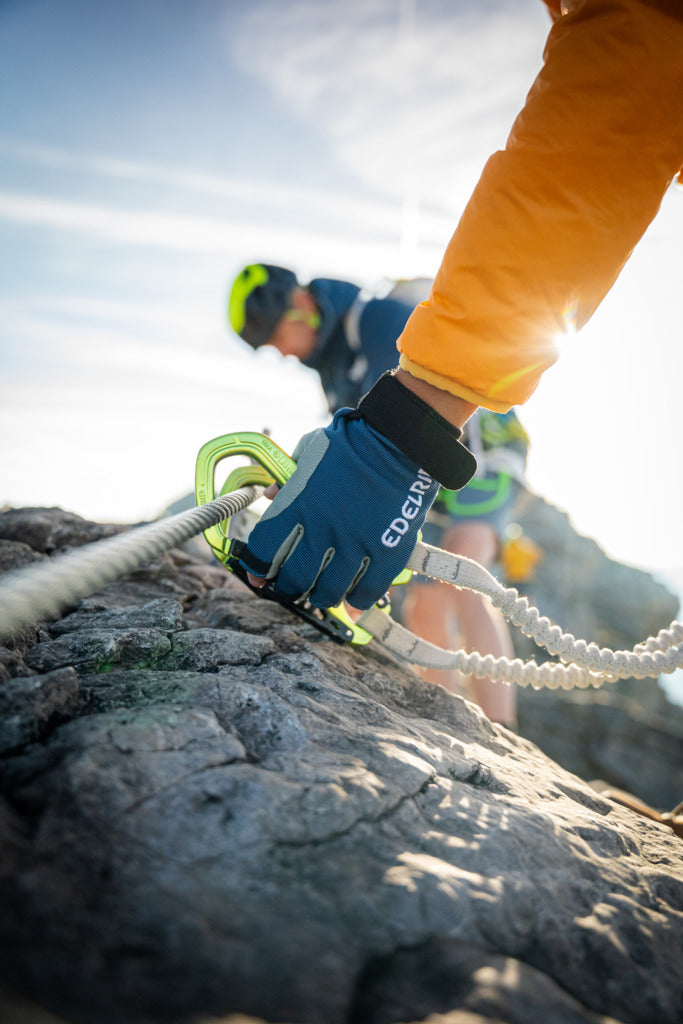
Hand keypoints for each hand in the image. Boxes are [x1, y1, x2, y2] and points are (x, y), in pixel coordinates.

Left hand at [239, 410, 438, 608]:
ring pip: (329, 591)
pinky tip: (352, 599)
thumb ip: (286, 479)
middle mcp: (323, 529)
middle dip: (287, 589)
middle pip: (295, 579)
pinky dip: (357, 601)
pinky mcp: (386, 552)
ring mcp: (356, 544)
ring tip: (321, 594)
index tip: (257, 575)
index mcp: (298, 505)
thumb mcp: (308, 452)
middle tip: (289, 589)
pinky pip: (367, 591)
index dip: (256, 568)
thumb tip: (268, 496)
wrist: (399, 439)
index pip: (264, 551)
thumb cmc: (351, 443)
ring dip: (321, 597)